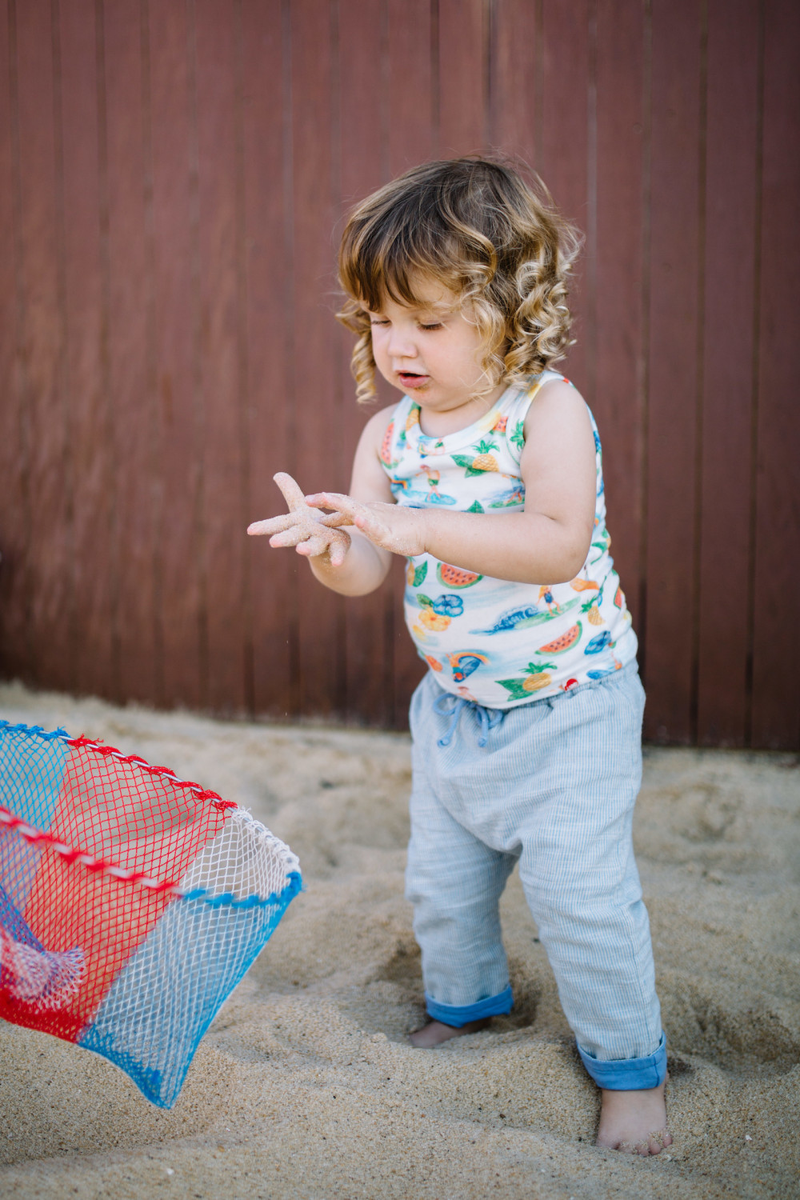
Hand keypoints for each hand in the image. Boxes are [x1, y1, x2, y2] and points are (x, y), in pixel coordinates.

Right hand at [247, 473, 351, 565]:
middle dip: (283, 539)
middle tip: (272, 542)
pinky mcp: (338, 546)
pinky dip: (336, 557)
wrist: (333, 548)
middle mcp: (306, 536)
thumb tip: (277, 474)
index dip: (264, 527)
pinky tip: (336, 563)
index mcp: (296, 525)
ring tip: (300, 550)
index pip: (279, 524)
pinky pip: (337, 552)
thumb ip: (291, 493)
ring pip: (314, 546)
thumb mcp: (302, 508)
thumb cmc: (312, 527)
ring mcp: (322, 542)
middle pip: (293, 536)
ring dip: (307, 548)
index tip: (249, 530)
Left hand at [305, 490, 427, 557]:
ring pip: (356, 511)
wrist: (428, 529)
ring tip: (325, 499)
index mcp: (366, 512)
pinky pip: (376, 527)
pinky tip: (358, 520)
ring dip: (340, 505)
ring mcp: (378, 521)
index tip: (306, 501)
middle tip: (305, 499)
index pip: (341, 506)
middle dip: (324, 500)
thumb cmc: (405, 528)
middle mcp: (369, 512)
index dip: (324, 503)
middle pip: (344, 503)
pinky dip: (366, 523)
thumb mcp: (379, 524)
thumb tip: (354, 519)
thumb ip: (366, 521)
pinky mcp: (388, 532)